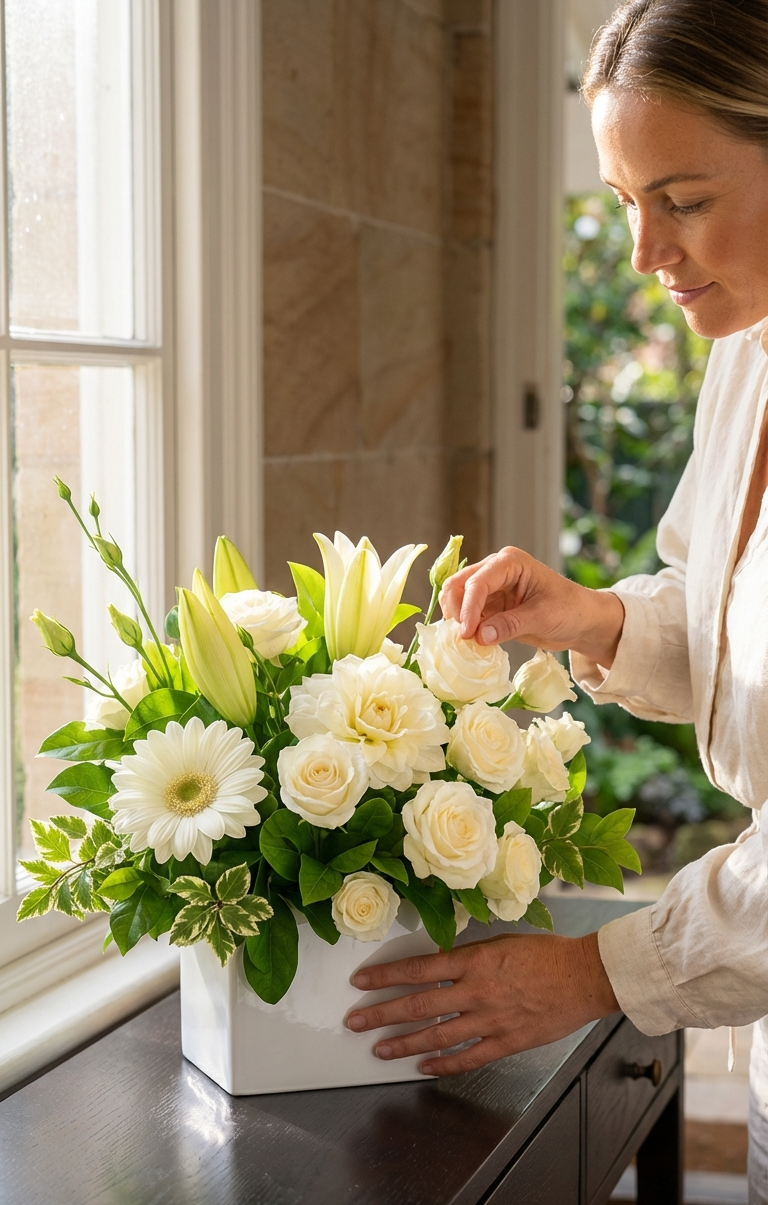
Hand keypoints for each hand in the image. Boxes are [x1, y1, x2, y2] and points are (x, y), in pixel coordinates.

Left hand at [345, 931, 618, 1076]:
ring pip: (436, 1035)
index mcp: (475, 960)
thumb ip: (468, 955)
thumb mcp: (500, 942)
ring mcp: (490, 1020)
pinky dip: (443, 1064)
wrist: (585, 976)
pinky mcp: (507, 1042)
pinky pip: (468, 1057)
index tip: (361, 982)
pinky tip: (423, 1068)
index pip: (418, 969)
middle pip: (418, 1005)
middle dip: (382, 1014)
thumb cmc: (546, 953)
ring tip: (379, 1050)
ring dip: (404, 1044)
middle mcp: (476, 991)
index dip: (386, 976)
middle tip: (355, 1022)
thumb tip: (436, 963)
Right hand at [440, 546, 623, 667]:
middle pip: (458, 585)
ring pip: (457, 600)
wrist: (582, 621)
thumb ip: (510, 625)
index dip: (468, 608)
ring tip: (467, 642)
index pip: (478, 582)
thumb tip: (478, 636)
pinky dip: (465, 628)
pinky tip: (472, 643)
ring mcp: (490, 588)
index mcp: (509, 562)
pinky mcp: (489, 606)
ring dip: (457, 621)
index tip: (466, 633)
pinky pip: (467, 616)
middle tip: (463, 638)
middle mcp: (494, 570)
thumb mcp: (542, 617)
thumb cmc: (570, 610)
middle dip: (456, 611)